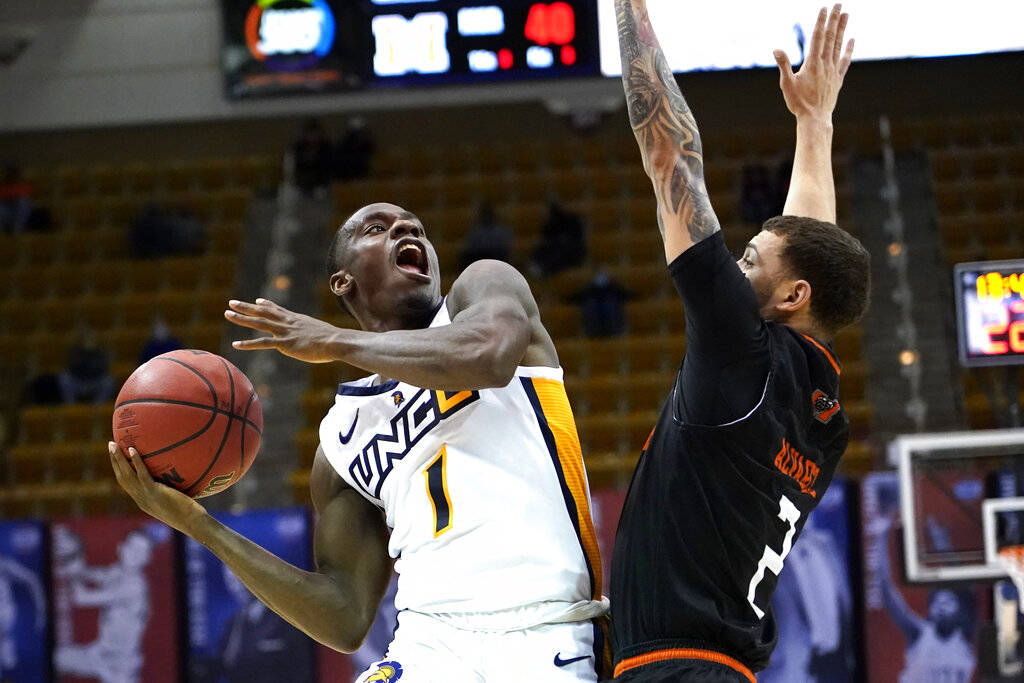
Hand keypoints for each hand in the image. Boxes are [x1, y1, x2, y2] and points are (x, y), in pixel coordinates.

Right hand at [108, 442, 206, 534]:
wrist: (192, 523)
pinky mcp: (154, 493)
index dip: (120, 470)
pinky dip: (136, 462)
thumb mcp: (176, 500)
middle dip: (114, 461)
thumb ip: (172, 488)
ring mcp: (145, 497)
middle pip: (122, 478)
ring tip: (113, 444)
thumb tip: (178, 472)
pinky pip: (142, 475)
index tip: (117, 457)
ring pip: (126, 476)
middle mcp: (140, 499)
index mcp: (143, 501)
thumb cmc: (190, 513)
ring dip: (118, 459)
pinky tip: (132, 450)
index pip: (126, 484)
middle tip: (111, 445)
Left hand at [225, 298, 339, 362]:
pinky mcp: (284, 344)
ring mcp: (285, 332)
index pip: (278, 310)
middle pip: (263, 312)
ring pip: (259, 323)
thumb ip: (316, 334)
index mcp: (296, 320)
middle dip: (246, 307)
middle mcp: (288, 323)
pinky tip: (236, 344)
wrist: (335, 341)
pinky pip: (262, 343)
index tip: (258, 300)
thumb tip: (323, 338)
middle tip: (232, 303)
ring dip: (242, 318)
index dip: (266, 304)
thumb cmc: (333, 340)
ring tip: (227, 314)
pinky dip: (248, 343)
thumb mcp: (322, 333)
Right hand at [774, 4, 853, 121]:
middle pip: (831, 37)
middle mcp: (825, 64)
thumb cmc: (799, 103)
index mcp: (812, 63)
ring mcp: (833, 70)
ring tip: (846, 14)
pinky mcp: (837, 78)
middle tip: (839, 4)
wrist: (815, 118)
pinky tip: (852, 40)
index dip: (821, 22)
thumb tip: (776, 49)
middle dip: (834, 19)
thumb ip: (783, 65)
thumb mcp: (786, 84)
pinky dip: (848, 49)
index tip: (824, 8)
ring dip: (842, 29)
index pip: (818, 37)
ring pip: (839, 45)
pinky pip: (845, 61)